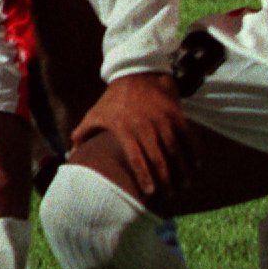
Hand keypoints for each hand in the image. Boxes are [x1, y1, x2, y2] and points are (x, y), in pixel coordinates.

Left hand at [71, 71, 185, 191]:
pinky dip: (193, 152)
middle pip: (158, 158)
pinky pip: (187, 136)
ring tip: (184, 186)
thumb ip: (82, 133)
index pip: (136, 158)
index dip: (144, 176)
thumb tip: (71, 153)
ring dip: (181, 169)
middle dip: (165, 179)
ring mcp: (161, 119)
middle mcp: (144, 125)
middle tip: (169, 195)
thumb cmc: (113, 99)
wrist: (136, 72)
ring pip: (174, 149)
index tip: (150, 193)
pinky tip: (196, 167)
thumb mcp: (95, 114)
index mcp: (124, 128)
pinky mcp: (175, 113)